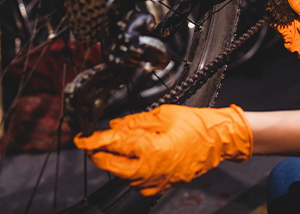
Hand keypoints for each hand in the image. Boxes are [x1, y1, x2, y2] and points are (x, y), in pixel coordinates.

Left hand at [73, 104, 251, 195]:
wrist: (220, 140)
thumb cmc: (197, 125)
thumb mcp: (162, 115)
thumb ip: (134, 122)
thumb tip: (113, 126)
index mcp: (150, 151)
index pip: (111, 146)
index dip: (91, 141)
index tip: (79, 139)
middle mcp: (150, 171)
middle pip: (111, 166)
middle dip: (99, 154)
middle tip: (92, 141)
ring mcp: (156, 182)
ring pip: (122, 175)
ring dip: (114, 161)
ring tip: (116, 144)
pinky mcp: (161, 186)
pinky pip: (136, 181)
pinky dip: (129, 170)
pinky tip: (133, 156)